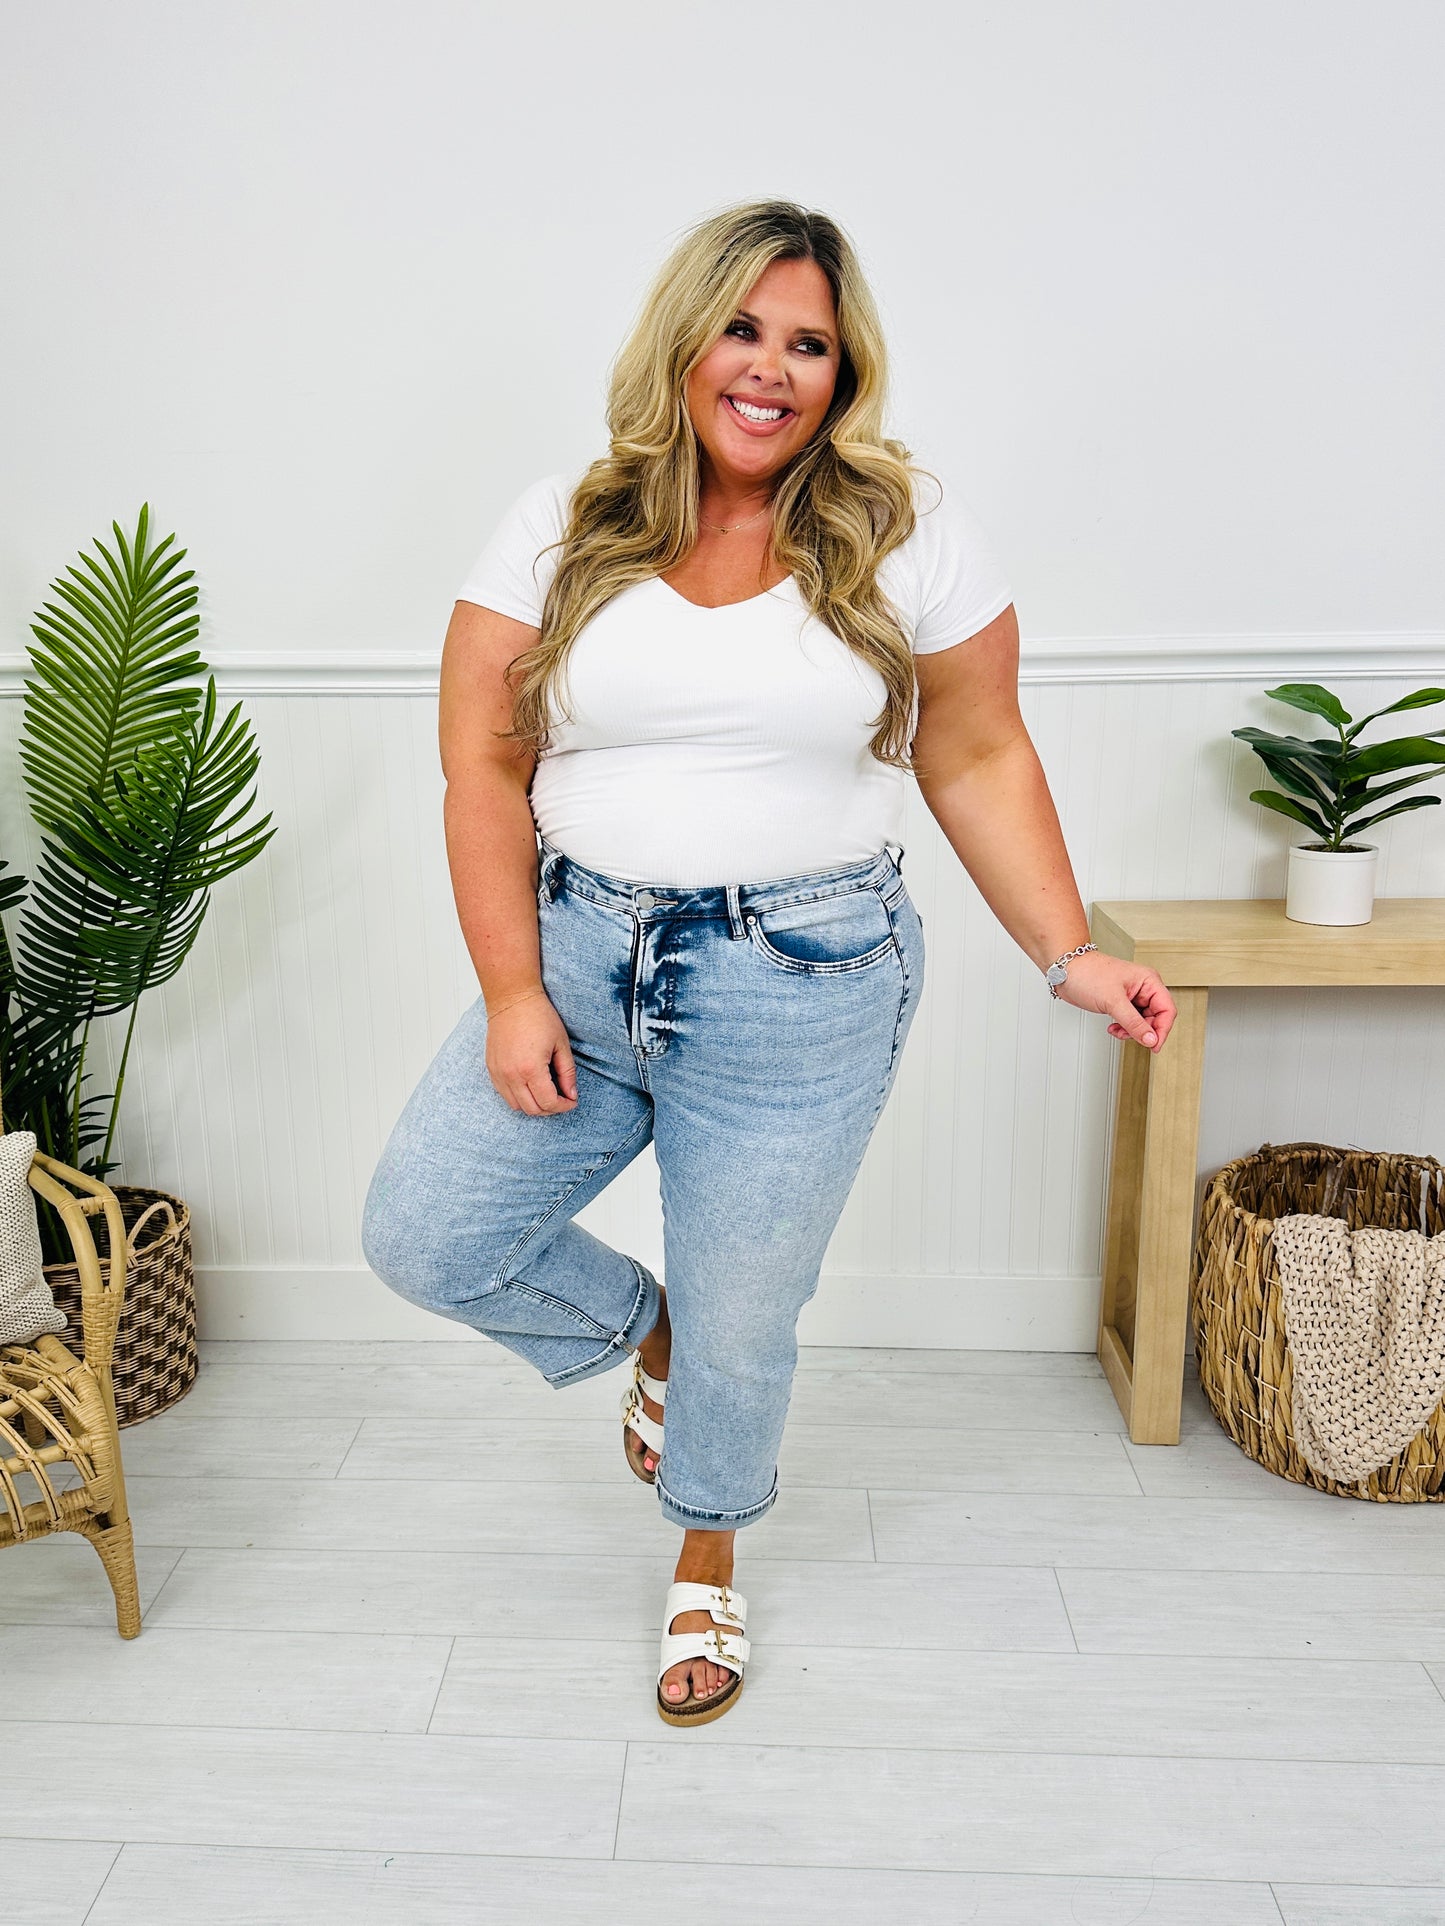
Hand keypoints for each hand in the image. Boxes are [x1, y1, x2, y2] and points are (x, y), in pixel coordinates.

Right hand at [485, 991, 578, 1113]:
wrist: (512, 1000)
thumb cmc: (538, 1016)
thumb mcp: (561, 1044)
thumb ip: (567, 1073)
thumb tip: (571, 1095)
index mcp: (531, 1069)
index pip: (548, 1103)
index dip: (564, 1106)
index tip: (572, 1101)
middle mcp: (511, 1075)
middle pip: (532, 1109)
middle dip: (551, 1109)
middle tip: (562, 1099)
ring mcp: (498, 1073)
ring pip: (516, 1106)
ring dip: (534, 1105)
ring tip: (547, 1093)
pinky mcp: (491, 1069)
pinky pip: (504, 1094)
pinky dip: (519, 1096)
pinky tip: (530, 1085)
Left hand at [1052, 949, 1175, 1052]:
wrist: (1065, 971)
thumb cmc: (1087, 973)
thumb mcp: (1113, 1001)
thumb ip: (1133, 1023)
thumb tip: (1150, 1039)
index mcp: (1149, 981)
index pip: (1167, 1010)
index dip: (1163, 1030)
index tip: (1153, 1045)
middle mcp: (1143, 988)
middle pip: (1156, 1018)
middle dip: (1143, 1031)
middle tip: (1130, 1036)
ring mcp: (1132, 996)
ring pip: (1143, 1022)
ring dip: (1131, 1031)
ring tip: (1117, 1030)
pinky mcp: (1121, 1003)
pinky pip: (1131, 1021)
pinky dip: (1123, 1028)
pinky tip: (1113, 1027)